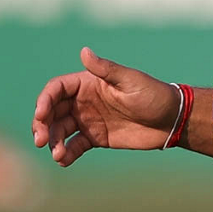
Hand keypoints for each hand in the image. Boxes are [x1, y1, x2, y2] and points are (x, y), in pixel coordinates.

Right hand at [31, 47, 180, 166]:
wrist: (171, 120)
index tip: (41, 115)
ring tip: (58, 155)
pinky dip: (66, 154)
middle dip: (42, 125)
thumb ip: (106, 69)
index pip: (56, 89)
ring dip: (53, 142)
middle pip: (52, 111)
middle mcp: (84, 101)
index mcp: (89, 83)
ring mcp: (88, 120)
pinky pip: (74, 146)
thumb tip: (84, 51)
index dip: (44, 101)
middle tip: (41, 141)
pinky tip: (64, 161)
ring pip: (59, 131)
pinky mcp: (95, 138)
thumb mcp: (130, 81)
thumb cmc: (153, 94)